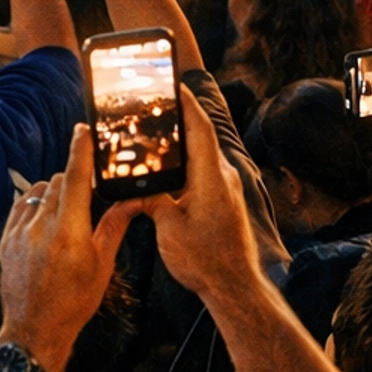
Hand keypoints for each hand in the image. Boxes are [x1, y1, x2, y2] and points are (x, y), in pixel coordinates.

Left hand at [0, 125, 141, 371]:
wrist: (35, 330)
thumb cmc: (75, 302)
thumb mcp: (102, 266)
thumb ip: (114, 226)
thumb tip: (132, 200)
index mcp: (70, 232)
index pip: (76, 178)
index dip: (80, 149)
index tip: (83, 130)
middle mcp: (42, 227)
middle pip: (59, 181)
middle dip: (75, 180)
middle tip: (88, 194)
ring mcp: (20, 232)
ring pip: (40, 192)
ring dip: (55, 193)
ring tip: (67, 214)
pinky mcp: (6, 240)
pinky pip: (21, 207)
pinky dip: (35, 205)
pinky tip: (45, 220)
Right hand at [147, 86, 259, 300]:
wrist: (234, 286)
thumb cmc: (205, 260)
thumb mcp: (168, 228)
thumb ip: (152, 200)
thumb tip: (137, 188)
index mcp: (210, 178)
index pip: (200, 128)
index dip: (186, 104)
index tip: (174, 84)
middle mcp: (223, 178)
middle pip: (201, 137)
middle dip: (181, 119)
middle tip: (158, 104)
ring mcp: (227, 189)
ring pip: (203, 155)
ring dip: (183, 143)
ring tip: (159, 134)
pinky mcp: (225, 201)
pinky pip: (205, 172)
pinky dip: (187, 164)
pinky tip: (170, 170)